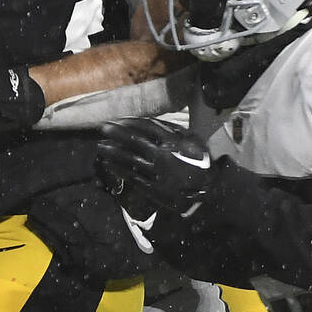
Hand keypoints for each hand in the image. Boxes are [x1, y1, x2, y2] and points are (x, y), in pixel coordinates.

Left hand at [97, 117, 211, 218]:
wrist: (211, 191)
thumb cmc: (202, 163)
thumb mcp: (192, 141)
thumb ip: (173, 131)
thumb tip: (153, 123)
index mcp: (173, 141)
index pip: (145, 126)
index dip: (128, 122)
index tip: (117, 120)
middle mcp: (163, 154)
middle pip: (134, 141)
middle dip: (116, 134)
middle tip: (102, 128)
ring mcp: (157, 172)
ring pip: (130, 159)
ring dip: (113, 152)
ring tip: (100, 146)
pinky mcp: (154, 187)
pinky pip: (132, 176)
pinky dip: (119, 170)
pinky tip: (109, 165)